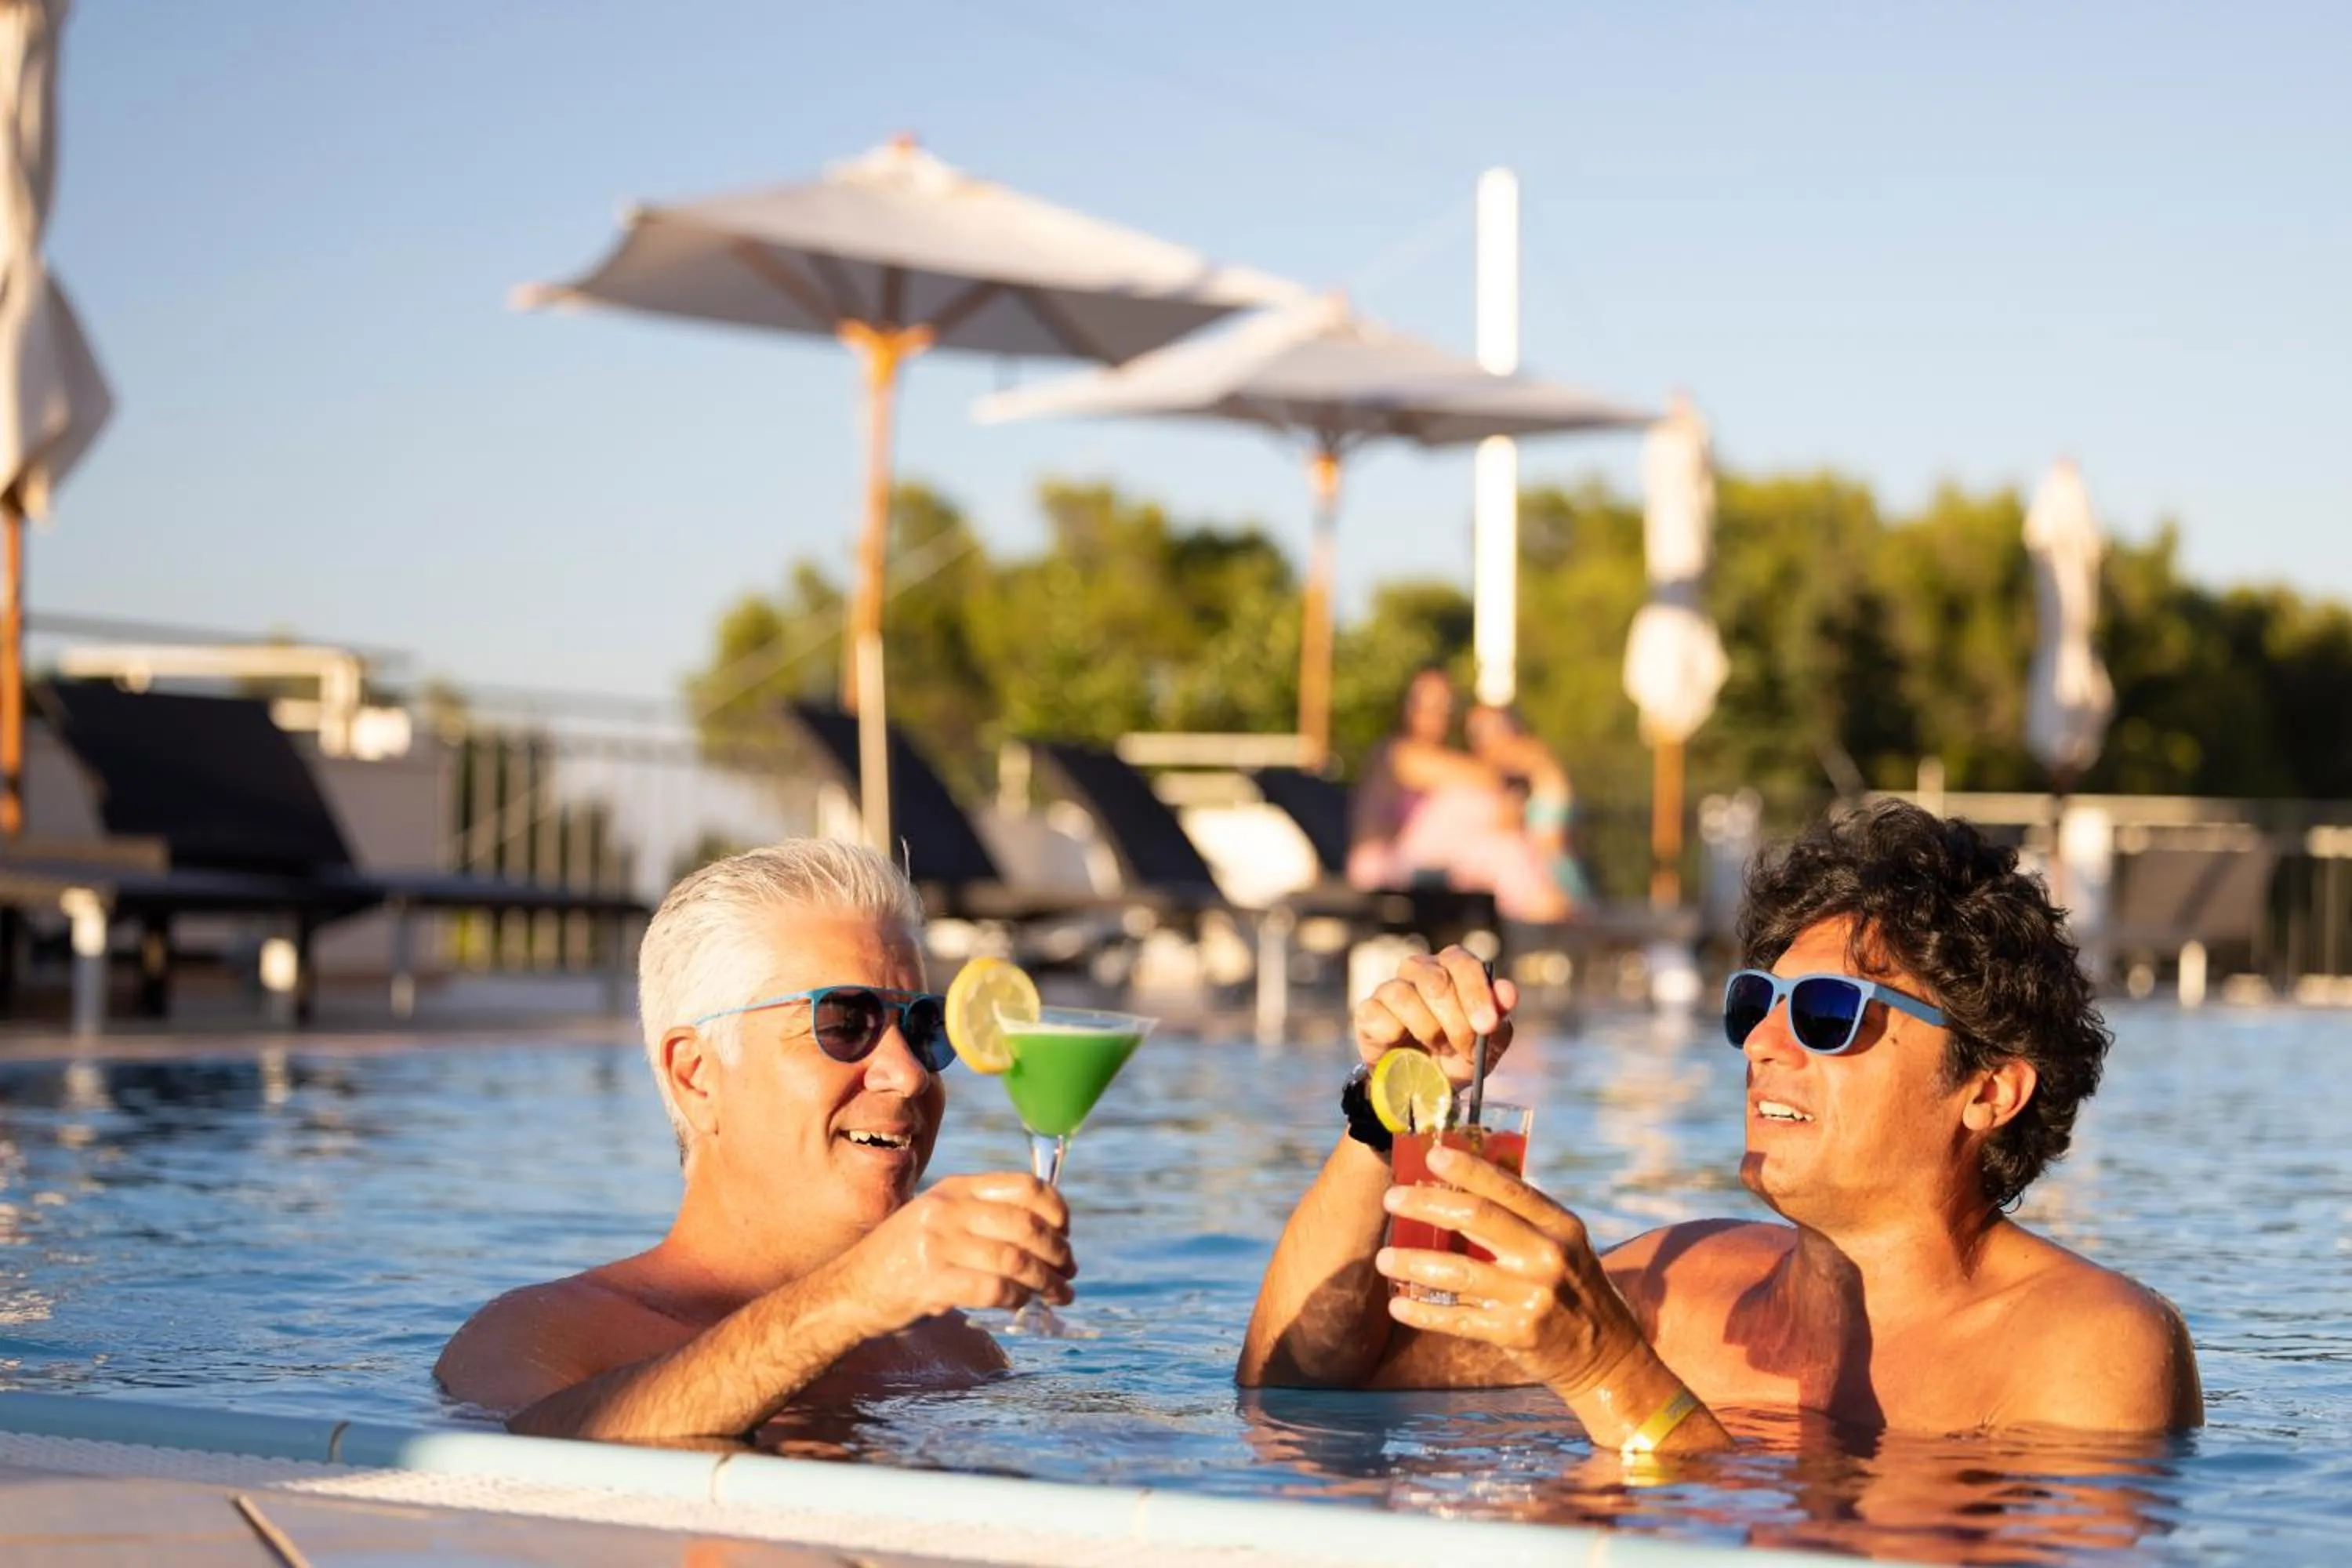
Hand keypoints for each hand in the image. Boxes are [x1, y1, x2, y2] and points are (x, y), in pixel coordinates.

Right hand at [830, 1172, 1073, 1333]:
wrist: (849, 1290)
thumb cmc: (904, 1258)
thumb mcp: (938, 1218)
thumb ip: (981, 1216)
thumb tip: (1045, 1232)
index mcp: (955, 1188)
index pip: (1024, 1186)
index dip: (1056, 1209)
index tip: (1066, 1231)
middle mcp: (948, 1209)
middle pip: (1026, 1225)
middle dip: (1058, 1252)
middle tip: (1069, 1272)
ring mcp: (938, 1243)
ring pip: (1015, 1259)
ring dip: (1046, 1281)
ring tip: (1059, 1294)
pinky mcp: (932, 1281)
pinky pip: (993, 1288)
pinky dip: (1017, 1298)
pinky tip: (1022, 1305)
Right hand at [1354, 946, 1517, 1087]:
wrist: (1422, 1085)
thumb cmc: (1457, 1055)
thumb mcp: (1487, 1044)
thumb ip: (1500, 1017)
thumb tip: (1508, 991)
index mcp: (1452, 967)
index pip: (1462, 962)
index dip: (1476, 994)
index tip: (1485, 1026)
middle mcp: (1420, 969)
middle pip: (1436, 980)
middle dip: (1455, 1022)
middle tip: (1464, 1048)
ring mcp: (1391, 987)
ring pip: (1405, 996)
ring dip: (1427, 1031)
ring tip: (1435, 1049)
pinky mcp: (1368, 1010)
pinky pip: (1380, 1016)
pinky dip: (1397, 1037)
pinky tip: (1406, 1050)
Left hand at [1374, 1145, 1637, 1395]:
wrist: (1608, 1357)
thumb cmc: (1573, 1289)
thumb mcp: (1564, 1245)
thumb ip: (1523, 1219)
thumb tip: (1458, 1187)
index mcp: (1561, 1225)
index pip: (1507, 1187)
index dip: (1467, 1168)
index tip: (1432, 1154)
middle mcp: (1549, 1256)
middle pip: (1477, 1218)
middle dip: (1427, 1204)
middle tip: (1392, 1199)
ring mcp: (1533, 1296)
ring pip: (1459, 1271)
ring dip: (1413, 1262)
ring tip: (1384, 1257)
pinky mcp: (1518, 1333)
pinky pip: (1458, 1318)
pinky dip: (1424, 1311)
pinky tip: (1398, 1304)